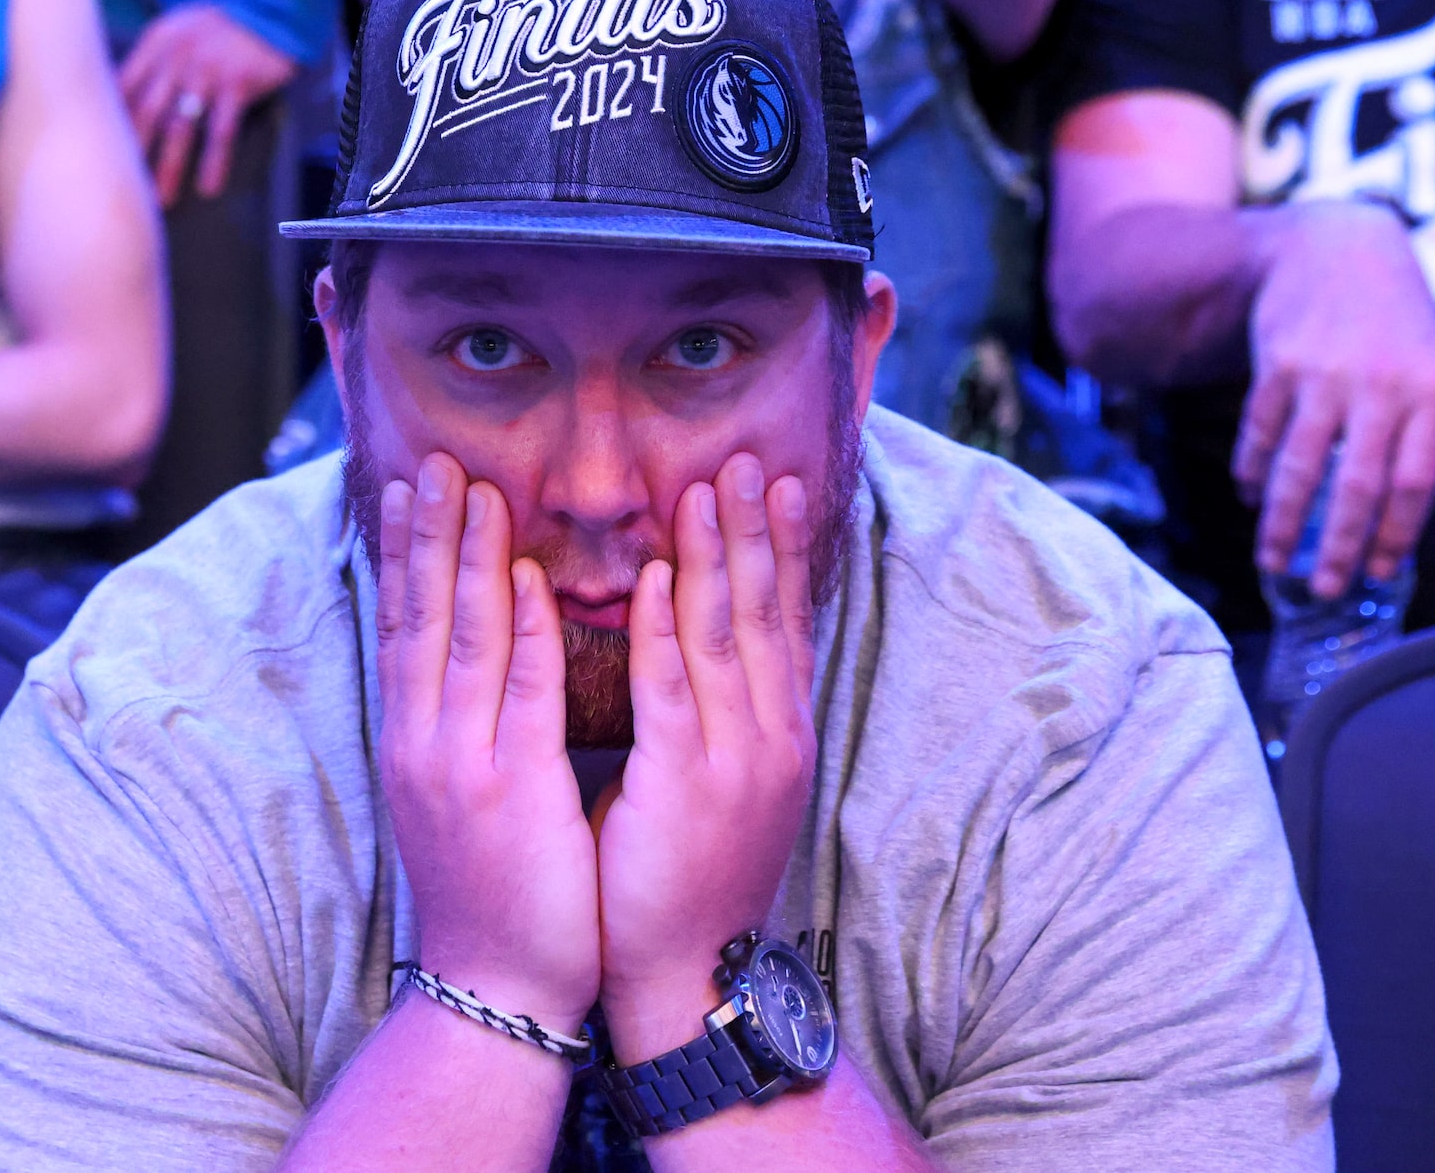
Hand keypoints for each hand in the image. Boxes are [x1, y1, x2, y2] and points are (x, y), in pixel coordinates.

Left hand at [118, 3, 296, 205]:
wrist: (269, 6)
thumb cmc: (219, 25)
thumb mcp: (177, 30)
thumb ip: (152, 60)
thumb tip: (121, 100)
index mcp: (156, 43)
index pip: (123, 88)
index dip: (110, 124)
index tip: (102, 156)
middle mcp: (176, 57)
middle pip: (145, 113)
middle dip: (132, 154)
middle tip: (123, 188)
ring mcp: (206, 71)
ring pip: (180, 127)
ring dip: (169, 166)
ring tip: (162, 200)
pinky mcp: (237, 83)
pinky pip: (222, 130)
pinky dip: (215, 161)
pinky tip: (210, 187)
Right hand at [378, 455, 601, 1030]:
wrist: (495, 988)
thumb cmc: (490, 888)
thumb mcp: (455, 792)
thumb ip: (460, 723)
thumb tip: (467, 656)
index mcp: (411, 739)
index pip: (402, 624)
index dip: (402, 552)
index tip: (406, 486)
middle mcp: (424, 740)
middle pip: (422, 615)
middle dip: (428, 533)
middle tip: (434, 460)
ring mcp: (463, 762)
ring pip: (467, 637)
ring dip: (471, 558)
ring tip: (475, 490)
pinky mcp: (514, 787)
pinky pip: (524, 692)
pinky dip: (531, 630)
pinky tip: (534, 580)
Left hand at [596, 454, 817, 1059]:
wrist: (689, 975)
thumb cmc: (687, 877)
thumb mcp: (722, 781)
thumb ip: (715, 712)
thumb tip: (692, 639)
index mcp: (778, 734)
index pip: (783, 620)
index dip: (781, 549)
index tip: (777, 483)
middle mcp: (769, 737)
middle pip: (762, 612)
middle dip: (753, 530)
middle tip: (747, 459)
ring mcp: (733, 759)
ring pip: (722, 635)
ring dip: (711, 555)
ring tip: (704, 487)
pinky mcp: (683, 783)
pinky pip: (671, 689)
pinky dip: (661, 628)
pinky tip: (651, 578)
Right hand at [1239, 202, 1434, 597]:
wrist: (1340, 244)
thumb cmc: (1395, 321)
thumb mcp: (1430, 365)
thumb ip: (1418, 432)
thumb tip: (1392, 520)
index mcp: (1434, 391)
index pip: (1416, 482)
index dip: (1396, 535)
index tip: (1380, 574)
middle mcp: (1381, 385)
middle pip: (1357, 485)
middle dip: (1338, 546)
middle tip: (1322, 589)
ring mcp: (1325, 373)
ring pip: (1300, 466)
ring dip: (1284, 522)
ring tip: (1274, 561)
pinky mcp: (1278, 362)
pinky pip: (1262, 431)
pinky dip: (1255, 470)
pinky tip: (1253, 496)